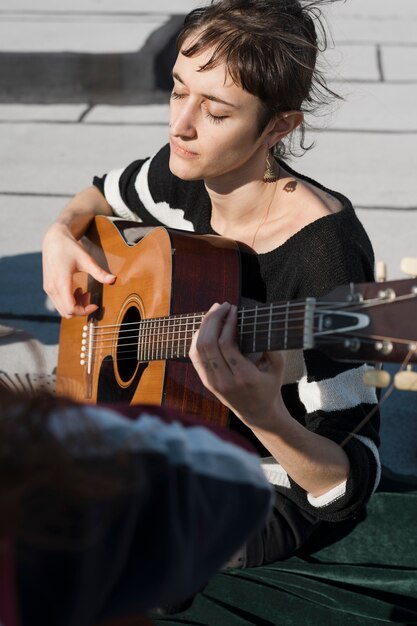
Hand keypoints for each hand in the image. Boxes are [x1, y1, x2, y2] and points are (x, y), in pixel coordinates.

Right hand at [42, 223, 114, 317]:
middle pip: (66, 312)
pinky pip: (58, 302)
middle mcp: (52, 288)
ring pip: (62, 309)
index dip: (84, 311)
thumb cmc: (69, 248)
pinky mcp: (48, 287)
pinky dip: (69, 301)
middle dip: (81, 309)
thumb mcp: (86, 259)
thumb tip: (113, 279)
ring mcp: (48, 288)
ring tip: (84, 293)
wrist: (53, 239)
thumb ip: (99, 272)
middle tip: (90, 297)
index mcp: (61, 282)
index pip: (71, 308)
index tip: (95, 304)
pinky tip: (77, 290)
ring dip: (75, 306)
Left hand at [189, 302, 285, 429]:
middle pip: (208, 344)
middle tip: (222, 306)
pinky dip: (197, 338)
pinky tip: (206, 327)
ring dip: (204, 326)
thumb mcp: (278, 369)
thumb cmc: (269, 387)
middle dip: (213, 320)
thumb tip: (264, 325)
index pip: (226, 345)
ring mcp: (212, 382)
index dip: (227, 324)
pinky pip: (195, 356)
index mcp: (244, 377)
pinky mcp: (206, 381)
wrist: (257, 413)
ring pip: (198, 349)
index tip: (234, 310)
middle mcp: (224, 381)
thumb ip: (273, 348)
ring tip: (214, 312)